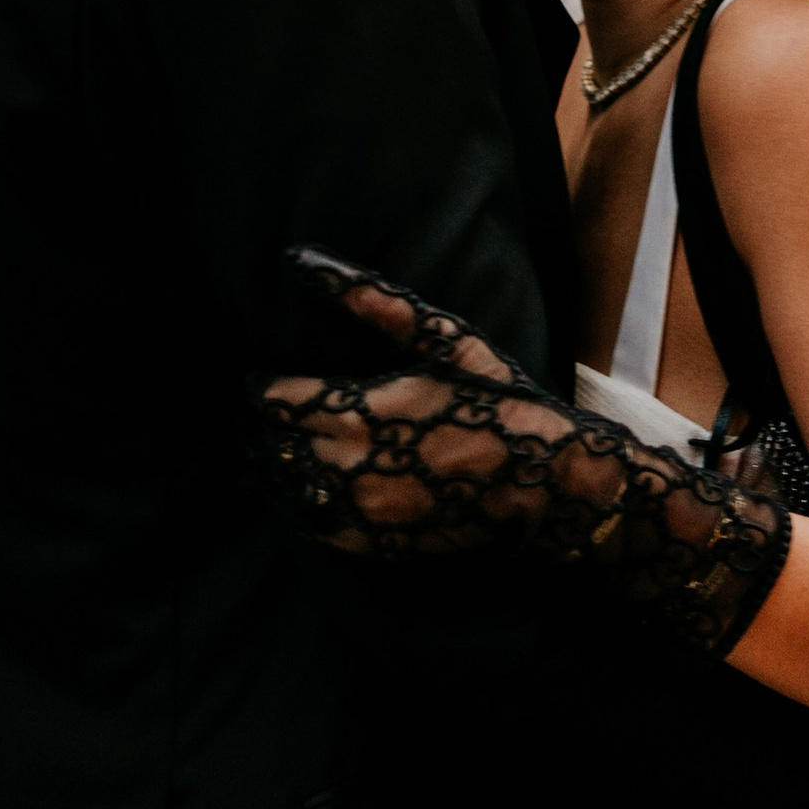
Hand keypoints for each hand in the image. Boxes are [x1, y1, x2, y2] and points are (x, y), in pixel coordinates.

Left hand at [259, 254, 792, 657]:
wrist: (546, 486)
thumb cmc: (500, 405)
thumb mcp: (448, 344)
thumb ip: (375, 306)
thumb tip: (307, 264)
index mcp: (360, 410)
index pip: (272, 402)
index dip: (262, 389)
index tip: (267, 380)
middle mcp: (349, 466)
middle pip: (270, 447)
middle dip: (271, 428)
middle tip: (283, 413)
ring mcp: (359, 512)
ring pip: (285, 489)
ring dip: (283, 466)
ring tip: (301, 446)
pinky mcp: (373, 544)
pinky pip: (312, 525)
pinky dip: (306, 502)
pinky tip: (325, 484)